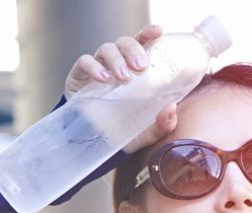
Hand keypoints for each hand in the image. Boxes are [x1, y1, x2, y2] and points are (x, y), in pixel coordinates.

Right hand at [64, 24, 177, 153]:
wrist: (93, 142)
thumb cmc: (123, 131)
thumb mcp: (146, 133)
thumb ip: (162, 124)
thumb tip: (172, 108)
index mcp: (135, 68)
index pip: (143, 43)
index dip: (149, 33)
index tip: (158, 31)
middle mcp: (117, 62)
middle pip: (125, 43)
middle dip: (134, 50)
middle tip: (141, 67)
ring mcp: (98, 67)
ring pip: (107, 49)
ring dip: (117, 60)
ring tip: (123, 78)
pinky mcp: (79, 76)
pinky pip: (85, 61)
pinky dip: (94, 66)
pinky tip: (103, 79)